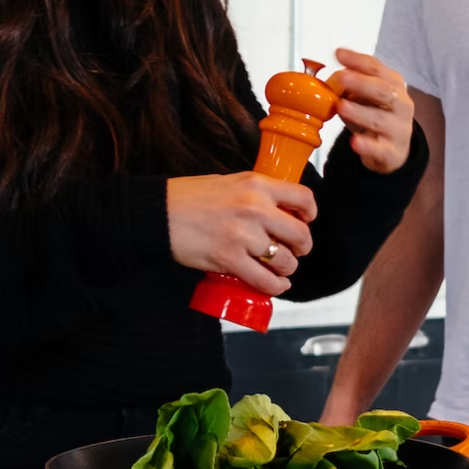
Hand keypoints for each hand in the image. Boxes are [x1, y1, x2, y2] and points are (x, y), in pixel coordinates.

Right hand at [166, 172, 318, 294]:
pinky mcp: (229, 259)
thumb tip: (279, 209)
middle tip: (295, 251)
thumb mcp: (231, 182)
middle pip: (301, 235)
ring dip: (287, 269)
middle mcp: (255, 208)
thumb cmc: (190, 197)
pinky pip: (265, 280)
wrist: (159, 213)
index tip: (305, 221)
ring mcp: (243, 235)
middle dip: (302, 247)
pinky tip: (275, 284)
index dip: (310, 214)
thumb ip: (256, 194)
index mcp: (257, 184)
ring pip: (285, 261)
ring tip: (280, 268)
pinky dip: (275, 286)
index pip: (304, 198)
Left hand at [326, 47, 414, 173]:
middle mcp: (401, 104)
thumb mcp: (366, 97)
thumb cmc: (376, 116)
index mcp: (393, 85)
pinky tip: (355, 142)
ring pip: (380, 119)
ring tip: (342, 107)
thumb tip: (332, 76)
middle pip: (383, 91)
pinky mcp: (392, 152)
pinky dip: (367, 145)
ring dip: (360, 112)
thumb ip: (352, 85)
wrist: (395, 149)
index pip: (376, 69)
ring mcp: (398, 129)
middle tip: (342, 77)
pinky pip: (380, 149)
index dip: (357, 60)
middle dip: (361, 83)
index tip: (339, 53)